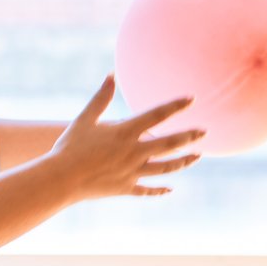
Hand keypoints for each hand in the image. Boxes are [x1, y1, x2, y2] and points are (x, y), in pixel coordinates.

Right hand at [48, 76, 201, 201]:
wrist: (61, 179)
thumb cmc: (70, 146)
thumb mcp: (85, 118)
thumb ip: (101, 97)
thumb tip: (111, 75)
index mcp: (124, 132)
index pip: (156, 115)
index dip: (175, 106)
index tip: (192, 99)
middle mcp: (133, 152)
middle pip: (169, 143)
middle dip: (189, 137)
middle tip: (205, 132)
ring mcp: (132, 172)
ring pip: (165, 168)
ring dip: (183, 162)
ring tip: (197, 156)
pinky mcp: (126, 188)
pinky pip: (147, 190)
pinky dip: (160, 190)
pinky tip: (170, 189)